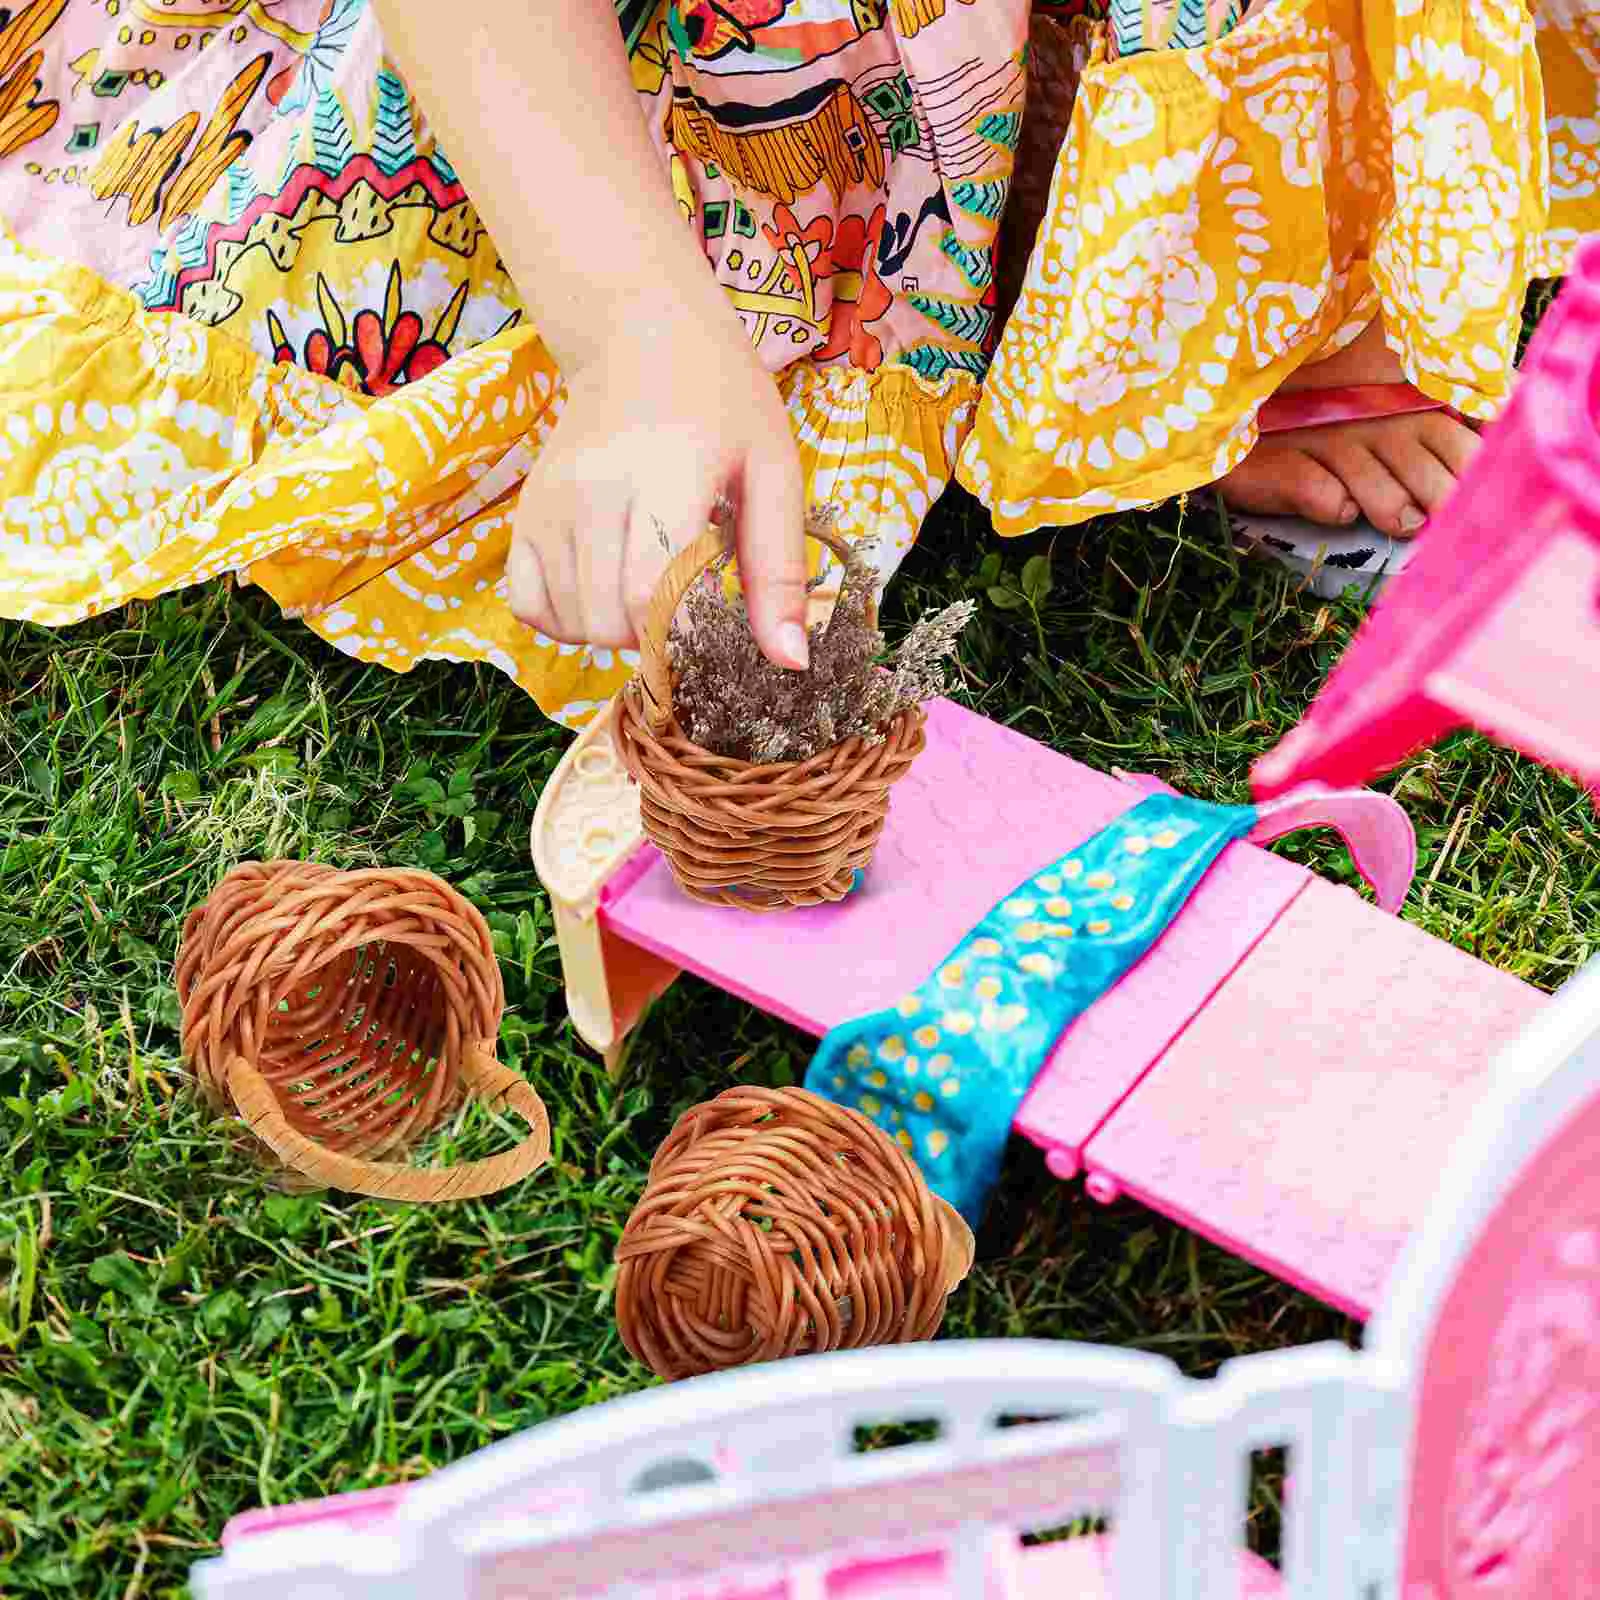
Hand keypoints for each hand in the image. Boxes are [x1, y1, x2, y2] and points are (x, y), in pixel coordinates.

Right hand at [508, 314, 810, 669]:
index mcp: (664, 473)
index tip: (711, 628)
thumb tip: (791, 662)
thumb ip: (779, 570)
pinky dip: (565, 619)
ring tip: (648, 590)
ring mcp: (548, 503)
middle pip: (607, 620)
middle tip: (686, 606)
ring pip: (569, 622)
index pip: (648, 592)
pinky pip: (527, 605)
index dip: (682, 634)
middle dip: (653, 639)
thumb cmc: (721, 401)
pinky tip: (603, 592)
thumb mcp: (773, 472)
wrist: (637, 332)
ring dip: (614, 631)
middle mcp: (592, 489)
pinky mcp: (523, 514)